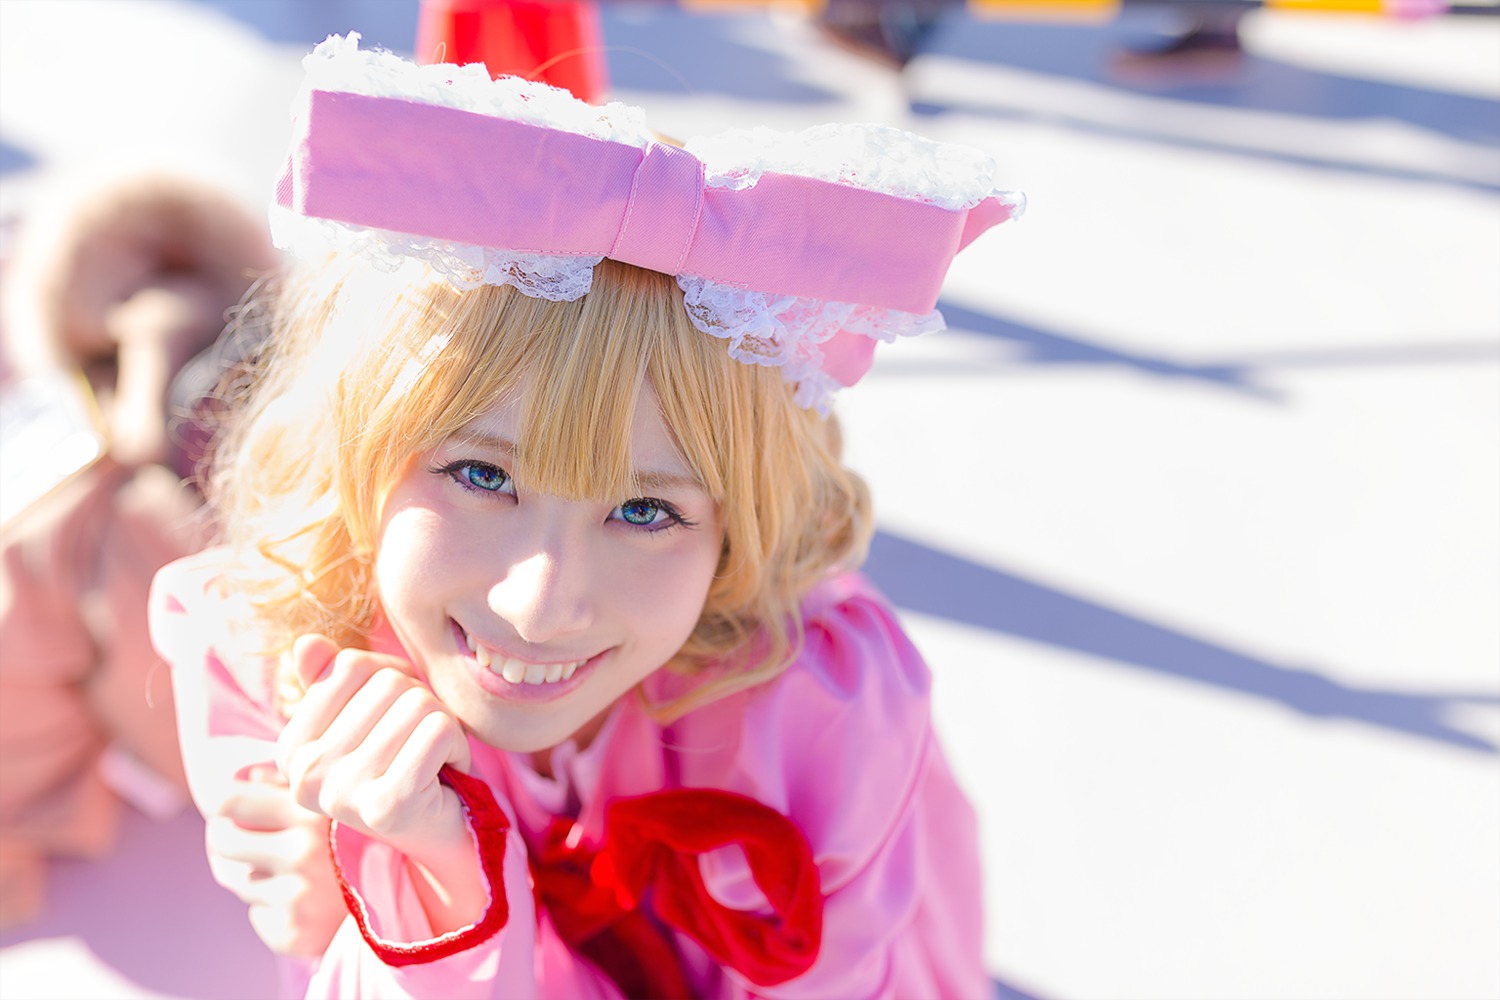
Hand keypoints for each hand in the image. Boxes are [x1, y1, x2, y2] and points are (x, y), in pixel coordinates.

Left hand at [204, 765, 344, 956]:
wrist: (401, 901)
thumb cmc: (359, 841)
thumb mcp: (332, 802)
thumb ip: (291, 783)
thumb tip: (248, 775)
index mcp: (309, 812)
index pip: (228, 799)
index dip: (224, 803)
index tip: (233, 810)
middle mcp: (302, 853)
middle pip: (220, 840)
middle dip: (225, 840)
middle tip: (241, 840)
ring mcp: (297, 896)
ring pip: (238, 879)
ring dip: (253, 876)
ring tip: (291, 872)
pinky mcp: (293, 932)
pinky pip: (257, 913)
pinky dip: (272, 908)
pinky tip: (304, 901)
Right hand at [275, 635, 470, 853]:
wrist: (438, 833)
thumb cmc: (402, 764)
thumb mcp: (363, 716)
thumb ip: (331, 679)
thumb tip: (306, 641)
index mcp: (290, 748)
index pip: (350, 666)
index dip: (391, 678)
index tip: (393, 720)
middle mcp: (305, 773)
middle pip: (388, 683)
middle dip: (421, 703)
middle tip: (418, 744)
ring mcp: (342, 792)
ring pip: (419, 704)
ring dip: (442, 725)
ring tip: (431, 758)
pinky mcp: (387, 805)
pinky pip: (441, 730)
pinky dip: (458, 745)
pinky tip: (446, 772)